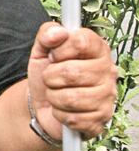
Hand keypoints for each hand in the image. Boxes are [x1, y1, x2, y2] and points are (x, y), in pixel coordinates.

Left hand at [27, 22, 117, 139]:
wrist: (43, 101)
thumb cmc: (47, 71)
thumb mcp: (41, 48)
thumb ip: (47, 33)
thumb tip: (59, 32)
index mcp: (97, 49)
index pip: (81, 42)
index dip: (60, 49)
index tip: (53, 55)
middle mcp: (108, 71)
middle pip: (72, 72)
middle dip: (50, 76)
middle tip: (50, 77)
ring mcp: (108, 97)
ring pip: (71, 98)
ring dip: (54, 96)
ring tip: (55, 92)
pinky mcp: (102, 119)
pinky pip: (73, 118)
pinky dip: (59, 113)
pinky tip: (63, 108)